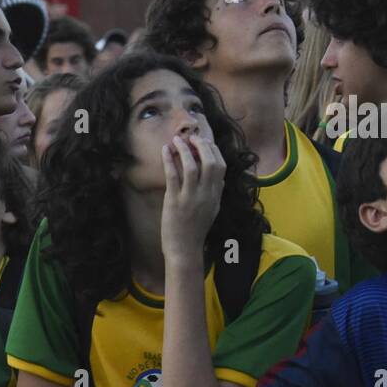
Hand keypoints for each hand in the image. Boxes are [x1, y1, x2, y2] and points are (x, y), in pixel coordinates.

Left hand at [161, 134, 225, 263]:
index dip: (213, 150)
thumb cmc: (196, 230)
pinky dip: (169, 160)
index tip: (205, 141)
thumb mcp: (212, 210)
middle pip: (210, 162)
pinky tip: (165, 150)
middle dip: (202, 145)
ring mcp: (190, 198)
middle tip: (192, 137)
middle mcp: (206, 194)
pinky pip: (172, 175)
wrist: (185, 249)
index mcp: (216, 195)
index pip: (221, 166)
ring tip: (177, 140)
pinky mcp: (174, 201)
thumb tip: (218, 179)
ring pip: (191, 166)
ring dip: (184, 149)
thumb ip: (216, 194)